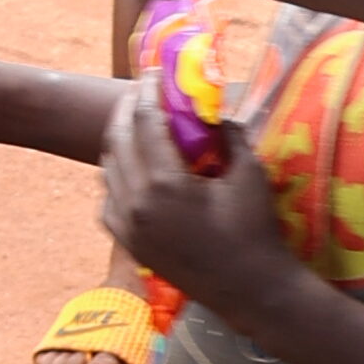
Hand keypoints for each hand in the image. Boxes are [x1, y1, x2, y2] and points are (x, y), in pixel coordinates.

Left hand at [96, 81, 296, 321]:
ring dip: (121, 141)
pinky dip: (117, 177)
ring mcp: (128, 227)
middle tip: (142, 90)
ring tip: (139, 124)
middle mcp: (136, 204)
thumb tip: (212, 112)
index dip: (148, 92)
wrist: (252, 292)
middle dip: (129, 110)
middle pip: (119, 140)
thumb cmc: (256, 232)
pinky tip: (134, 168)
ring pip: (108, 169)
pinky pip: (109, 199)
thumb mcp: (249, 175)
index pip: (146, 123)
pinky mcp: (130, 244)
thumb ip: (228, 136)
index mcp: (164, 184)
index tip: (152, 71)